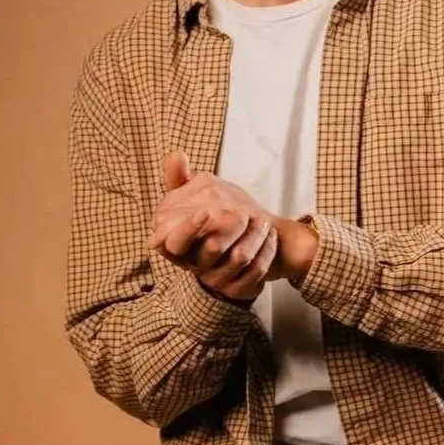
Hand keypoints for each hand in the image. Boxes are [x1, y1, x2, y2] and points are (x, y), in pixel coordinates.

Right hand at [148, 151, 285, 301]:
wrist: (242, 242)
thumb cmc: (212, 216)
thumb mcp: (194, 194)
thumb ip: (180, 178)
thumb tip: (175, 155)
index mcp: (177, 244)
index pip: (174, 242)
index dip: (189, 228)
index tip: (206, 212)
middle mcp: (195, 264)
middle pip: (212, 249)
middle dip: (230, 226)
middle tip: (243, 212)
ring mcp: (217, 279)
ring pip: (239, 258)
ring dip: (255, 234)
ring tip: (262, 220)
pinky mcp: (239, 288)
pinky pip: (256, 272)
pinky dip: (267, 250)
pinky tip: (270, 237)